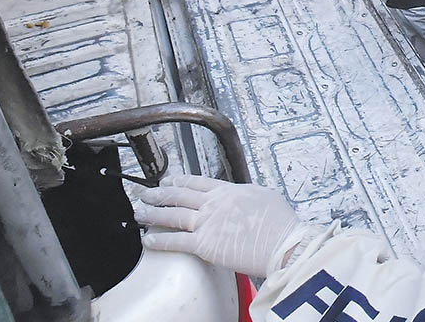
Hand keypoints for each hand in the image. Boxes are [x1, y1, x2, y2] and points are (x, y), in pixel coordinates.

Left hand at [135, 176, 304, 277]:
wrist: (284, 243)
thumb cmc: (281, 226)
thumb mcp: (266, 199)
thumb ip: (247, 198)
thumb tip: (242, 202)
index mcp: (230, 190)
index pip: (198, 181)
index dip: (180, 180)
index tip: (169, 179)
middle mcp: (215, 203)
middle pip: (179, 194)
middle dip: (159, 193)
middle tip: (146, 193)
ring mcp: (207, 222)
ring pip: (172, 214)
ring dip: (152, 213)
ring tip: (140, 212)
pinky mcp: (204, 243)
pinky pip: (175, 240)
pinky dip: (159, 240)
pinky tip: (147, 239)